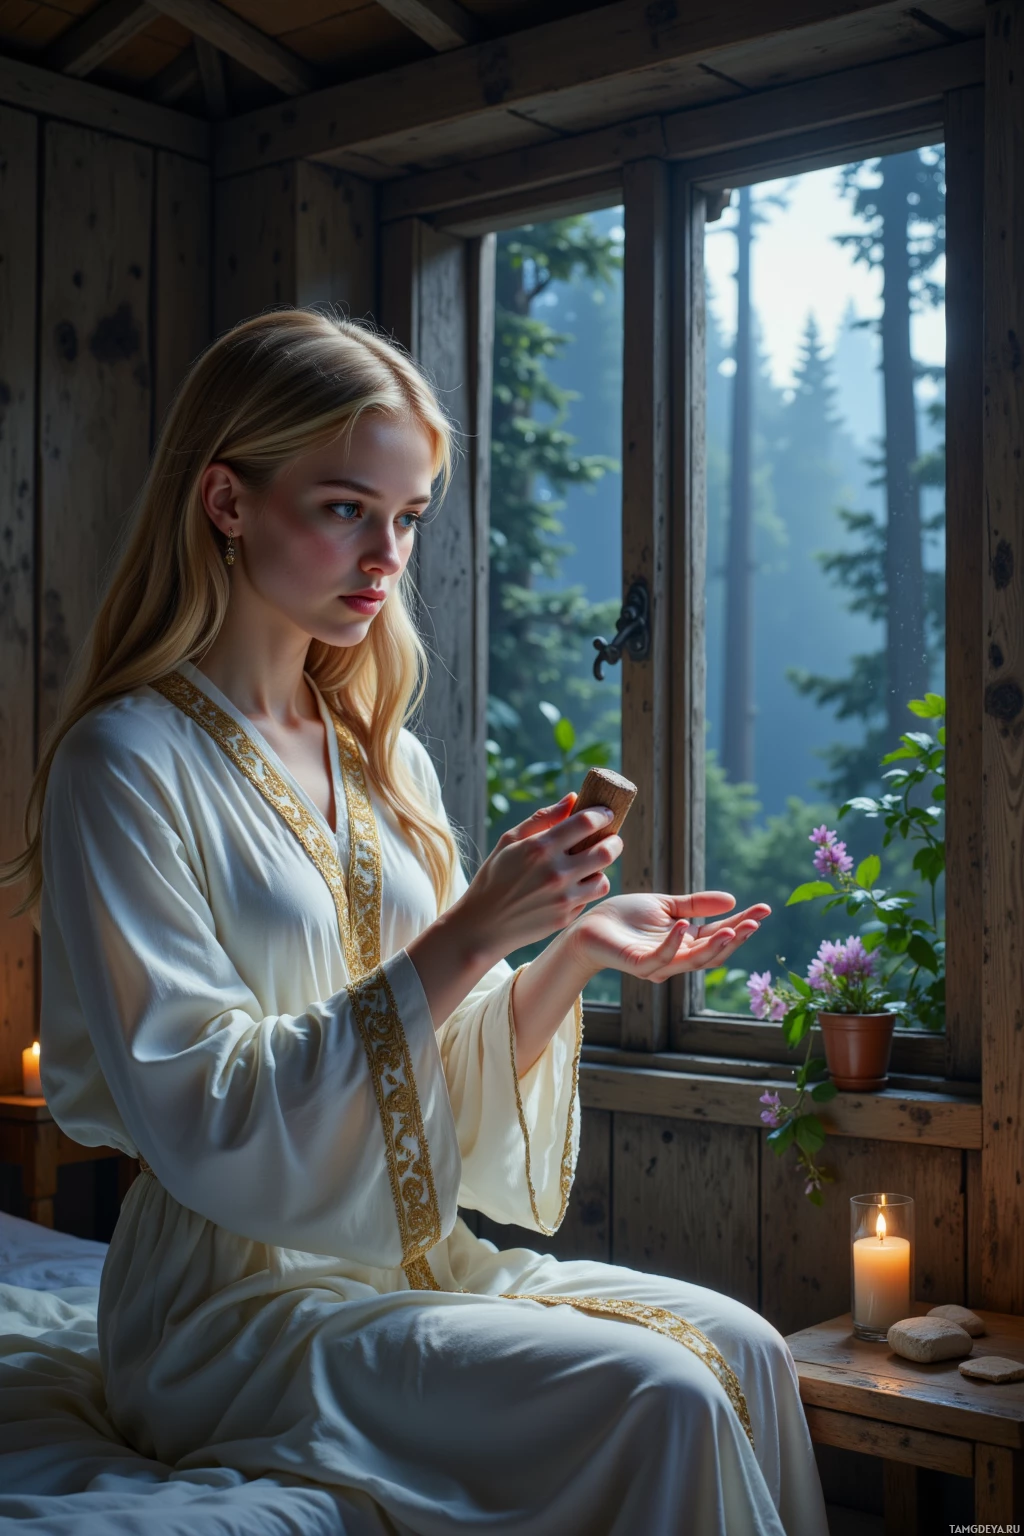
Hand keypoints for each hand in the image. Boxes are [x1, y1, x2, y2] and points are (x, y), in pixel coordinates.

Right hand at [454, 792, 622, 958]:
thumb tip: (573, 798)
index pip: (586, 823)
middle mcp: (555, 872)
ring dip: (601, 869)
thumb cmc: (494, 876)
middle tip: (610, 838)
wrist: (484, 924)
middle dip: (614, 841)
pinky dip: (587, 888)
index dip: (602, 813)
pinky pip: (590, 898)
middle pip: (606, 851)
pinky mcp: (565, 917)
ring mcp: (562, 898)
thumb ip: (543, 818)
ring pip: (603, 878)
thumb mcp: (510, 840)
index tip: (605, 812)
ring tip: (590, 865)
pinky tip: (574, 884)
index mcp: (540, 848)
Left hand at [567, 891, 769, 982]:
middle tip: (756, 922)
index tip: (765, 909)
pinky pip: (661, 958)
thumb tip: (732, 900)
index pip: (720, 934)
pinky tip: (684, 926)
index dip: (743, 923)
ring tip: (733, 929)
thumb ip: (696, 904)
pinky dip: (674, 945)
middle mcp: (677, 958)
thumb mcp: (666, 905)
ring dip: (715, 946)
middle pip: (714, 952)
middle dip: (737, 938)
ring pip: (694, 961)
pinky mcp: (638, 964)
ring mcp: (659, 964)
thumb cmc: (626, 916)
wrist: (589, 925)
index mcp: (686, 942)